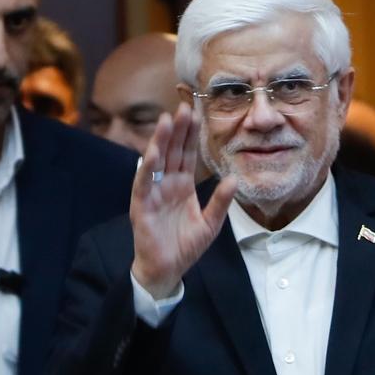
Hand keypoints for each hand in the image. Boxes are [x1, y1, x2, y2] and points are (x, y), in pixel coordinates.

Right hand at [129, 104, 236, 299]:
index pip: (188, 153)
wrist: (167, 269)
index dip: (191, 134)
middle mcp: (167, 184)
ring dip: (160, 141)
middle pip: (172, 151)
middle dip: (177, 129)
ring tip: (167, 120)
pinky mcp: (141, 206)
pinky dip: (147, 169)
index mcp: (183, 185)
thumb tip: (233, 179)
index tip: (197, 112)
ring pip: (156, 161)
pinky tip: (153, 153)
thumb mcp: (210, 224)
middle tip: (184, 106)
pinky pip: (143, 184)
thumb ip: (220, 202)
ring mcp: (152, 193)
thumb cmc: (185, 246)